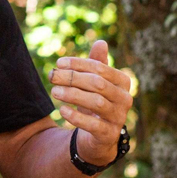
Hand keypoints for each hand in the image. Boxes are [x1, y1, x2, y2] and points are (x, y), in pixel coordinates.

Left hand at [49, 40, 132, 166]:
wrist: (98, 135)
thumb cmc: (95, 101)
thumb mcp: (95, 82)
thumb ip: (97, 63)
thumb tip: (101, 42)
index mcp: (123, 82)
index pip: (100, 68)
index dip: (78, 64)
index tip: (58, 63)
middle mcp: (125, 99)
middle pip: (98, 83)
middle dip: (72, 78)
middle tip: (52, 76)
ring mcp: (118, 118)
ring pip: (96, 102)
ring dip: (72, 94)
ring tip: (54, 91)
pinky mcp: (108, 134)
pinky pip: (93, 124)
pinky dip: (76, 117)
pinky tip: (62, 110)